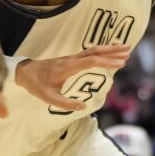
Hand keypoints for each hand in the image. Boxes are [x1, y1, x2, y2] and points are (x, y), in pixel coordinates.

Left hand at [15, 44, 130, 110]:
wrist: (25, 72)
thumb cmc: (37, 85)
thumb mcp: (48, 97)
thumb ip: (65, 103)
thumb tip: (83, 105)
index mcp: (68, 67)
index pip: (91, 61)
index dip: (106, 62)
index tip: (120, 63)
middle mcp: (72, 60)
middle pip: (95, 52)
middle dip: (112, 50)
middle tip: (129, 50)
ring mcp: (72, 58)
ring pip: (93, 51)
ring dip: (109, 50)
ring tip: (125, 50)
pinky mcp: (71, 60)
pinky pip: (89, 54)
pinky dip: (102, 52)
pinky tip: (110, 54)